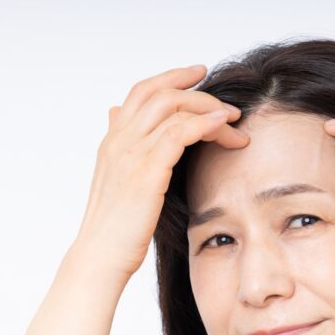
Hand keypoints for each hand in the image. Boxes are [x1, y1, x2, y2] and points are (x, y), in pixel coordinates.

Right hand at [76, 64, 249, 279]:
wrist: (100, 259)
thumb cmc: (114, 231)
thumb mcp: (115, 182)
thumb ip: (121, 149)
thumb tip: (115, 114)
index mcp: (112, 143)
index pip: (141, 93)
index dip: (171, 78)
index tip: (198, 75)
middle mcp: (119, 142)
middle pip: (158, 92)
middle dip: (196, 87)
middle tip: (227, 99)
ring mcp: (130, 154)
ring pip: (172, 107)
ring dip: (209, 109)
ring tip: (234, 122)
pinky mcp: (146, 172)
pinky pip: (180, 132)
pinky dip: (205, 123)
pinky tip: (224, 127)